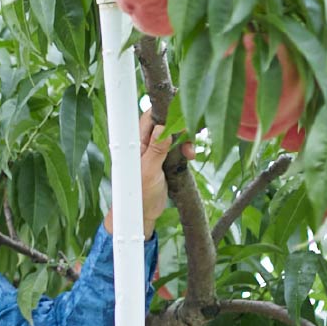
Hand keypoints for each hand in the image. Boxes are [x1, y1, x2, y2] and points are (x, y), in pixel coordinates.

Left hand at [104, 109, 194, 237]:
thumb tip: (162, 128)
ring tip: (190, 153)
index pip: (149, 117)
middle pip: (165, 123)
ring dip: (185, 140)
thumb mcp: (148, 171)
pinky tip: (190, 157)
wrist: (142, 214)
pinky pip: (177, 148)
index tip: (182, 111)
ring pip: (173, 135)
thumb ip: (156, 150)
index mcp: (135, 143)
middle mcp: (144, 144)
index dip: (165, 111)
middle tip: (190, 135)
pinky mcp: (164, 160)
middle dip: (180, 127)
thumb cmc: (139, 195)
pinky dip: (185, 150)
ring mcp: (155, 151)